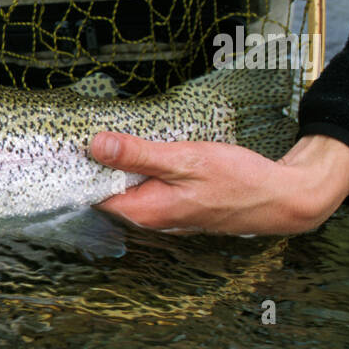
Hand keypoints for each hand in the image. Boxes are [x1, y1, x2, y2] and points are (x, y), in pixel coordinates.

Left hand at [90, 132, 348, 234]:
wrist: (282, 197)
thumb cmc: (238, 181)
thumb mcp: (185, 159)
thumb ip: (139, 154)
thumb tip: (96, 146)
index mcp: (144, 211)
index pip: (92, 195)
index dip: (78, 170)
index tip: (66, 144)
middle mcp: (149, 218)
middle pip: (107, 191)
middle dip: (95, 164)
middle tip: (84, 130)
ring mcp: (163, 213)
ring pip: (127, 187)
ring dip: (118, 164)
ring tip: (106, 134)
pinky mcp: (176, 205)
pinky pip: (146, 185)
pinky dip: (139, 167)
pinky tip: (141, 147)